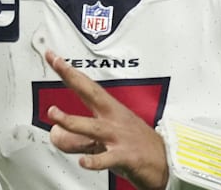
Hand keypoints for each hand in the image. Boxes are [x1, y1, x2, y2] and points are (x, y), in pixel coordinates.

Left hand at [44, 51, 168, 188]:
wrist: (168, 162)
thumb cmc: (136, 146)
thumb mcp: (105, 138)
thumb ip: (77, 137)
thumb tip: (55, 135)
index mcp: (110, 110)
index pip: (86, 86)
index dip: (69, 71)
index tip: (53, 56)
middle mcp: (113, 119)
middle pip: (90, 93)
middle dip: (72, 77)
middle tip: (56, 63)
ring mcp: (119, 137)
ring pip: (92, 127)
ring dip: (71, 120)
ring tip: (54, 114)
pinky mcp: (126, 156)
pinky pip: (107, 158)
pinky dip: (95, 160)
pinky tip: (84, 161)